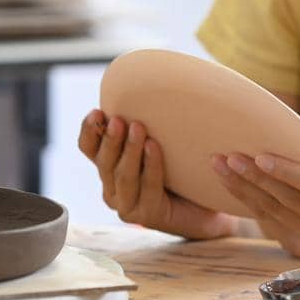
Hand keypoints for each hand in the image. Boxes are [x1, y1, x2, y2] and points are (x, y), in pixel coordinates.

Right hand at [77, 109, 237, 240]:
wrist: (210, 207)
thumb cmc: (185, 172)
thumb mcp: (164, 144)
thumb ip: (149, 125)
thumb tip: (151, 83)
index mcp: (110, 168)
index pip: (88, 149)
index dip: (89, 131)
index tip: (97, 112)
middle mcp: (113, 188)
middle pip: (103, 162)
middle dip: (110, 139)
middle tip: (119, 119)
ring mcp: (127, 205)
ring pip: (122, 175)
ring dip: (129, 150)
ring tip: (138, 128)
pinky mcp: (147, 215)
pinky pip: (147, 187)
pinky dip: (151, 166)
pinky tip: (154, 147)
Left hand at [212, 153, 299, 257]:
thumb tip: (269, 139)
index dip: (289, 172)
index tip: (260, 156)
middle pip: (294, 202)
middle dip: (258, 179)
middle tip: (230, 159)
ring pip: (278, 216)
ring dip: (246, 191)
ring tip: (224, 169)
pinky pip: (271, 226)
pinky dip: (250, 205)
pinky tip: (235, 187)